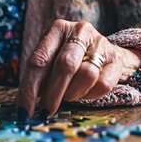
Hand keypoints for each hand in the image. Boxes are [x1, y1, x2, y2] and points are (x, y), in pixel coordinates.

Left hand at [16, 20, 140, 118]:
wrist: (102, 52)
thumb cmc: (67, 58)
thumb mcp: (49, 61)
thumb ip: (38, 79)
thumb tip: (24, 107)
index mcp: (57, 29)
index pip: (38, 61)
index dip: (29, 89)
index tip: (23, 111)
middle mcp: (80, 31)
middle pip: (65, 66)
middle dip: (53, 94)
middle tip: (45, 112)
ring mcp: (101, 42)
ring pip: (86, 75)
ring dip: (73, 93)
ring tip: (68, 96)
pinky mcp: (116, 58)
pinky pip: (103, 84)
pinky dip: (90, 95)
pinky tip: (84, 93)